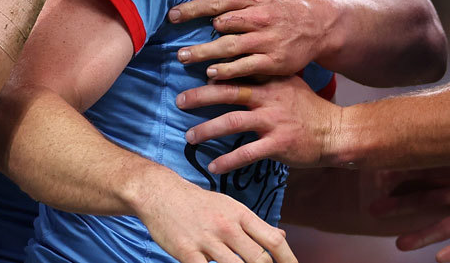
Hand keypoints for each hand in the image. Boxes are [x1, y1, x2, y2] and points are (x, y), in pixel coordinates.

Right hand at [134, 172, 296, 262]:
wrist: (160, 193)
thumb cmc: (198, 204)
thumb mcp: (230, 206)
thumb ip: (255, 225)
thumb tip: (282, 237)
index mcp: (240, 215)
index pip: (273, 240)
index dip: (288, 259)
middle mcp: (227, 226)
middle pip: (259, 259)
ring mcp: (206, 239)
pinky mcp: (186, 252)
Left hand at [172, 0, 332, 79]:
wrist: (319, 23)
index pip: (217, 2)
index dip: (192, 9)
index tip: (172, 15)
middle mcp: (259, 18)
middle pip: (221, 27)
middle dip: (199, 37)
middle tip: (177, 47)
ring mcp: (267, 40)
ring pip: (230, 48)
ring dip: (205, 55)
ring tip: (185, 58)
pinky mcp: (274, 60)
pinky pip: (247, 67)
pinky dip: (228, 72)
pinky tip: (212, 75)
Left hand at [177, 75, 340, 173]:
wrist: (334, 131)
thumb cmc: (308, 107)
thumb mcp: (288, 83)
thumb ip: (264, 76)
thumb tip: (236, 68)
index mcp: (269, 80)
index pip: (237, 71)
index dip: (213, 70)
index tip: (192, 68)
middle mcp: (268, 97)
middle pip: (227, 92)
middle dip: (200, 96)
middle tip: (178, 101)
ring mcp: (273, 121)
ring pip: (232, 122)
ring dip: (207, 129)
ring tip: (189, 136)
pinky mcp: (278, 144)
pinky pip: (247, 153)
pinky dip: (228, 160)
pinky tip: (213, 166)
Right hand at [382, 164, 449, 261]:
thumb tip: (419, 124)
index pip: (423, 171)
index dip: (400, 175)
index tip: (379, 180)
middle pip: (426, 199)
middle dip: (400, 205)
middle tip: (374, 209)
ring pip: (445, 226)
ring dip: (423, 236)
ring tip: (400, 245)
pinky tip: (440, 258)